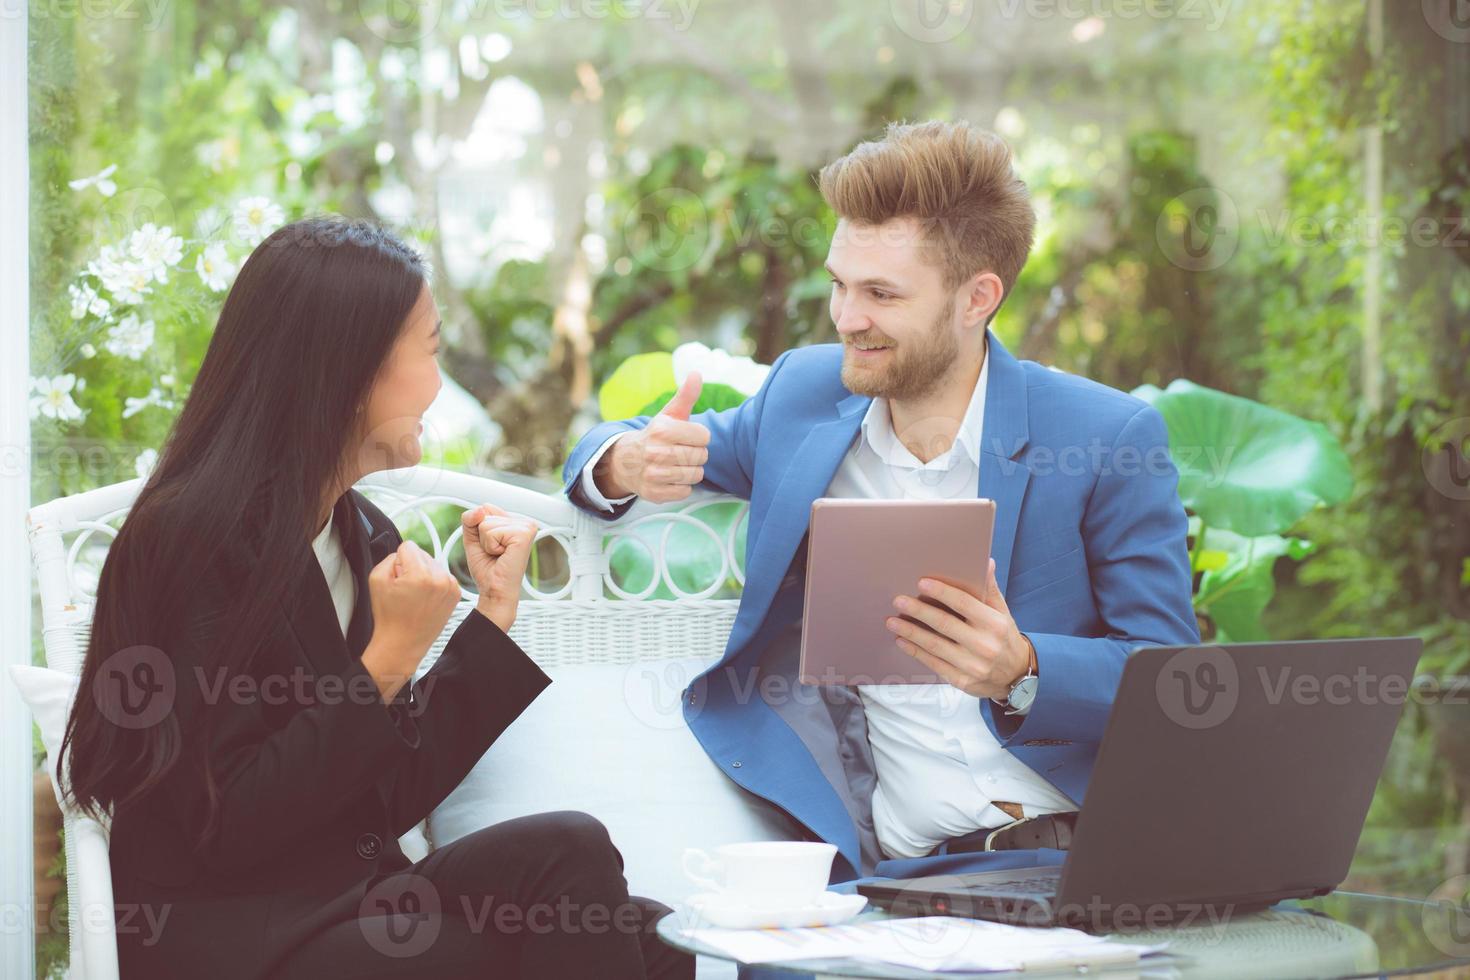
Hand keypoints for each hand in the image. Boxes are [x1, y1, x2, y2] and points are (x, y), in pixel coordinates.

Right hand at [362, 540, 461, 699]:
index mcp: (420, 574)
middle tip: (405, 590)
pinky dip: (433, 582)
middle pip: (422, 553)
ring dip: (423, 574)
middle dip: (411, 567)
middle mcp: (440, 578)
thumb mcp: (376, 578)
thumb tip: (405, 553)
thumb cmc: (388, 615)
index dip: (398, 561)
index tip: (397, 579)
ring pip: (432, 563)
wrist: (403, 644)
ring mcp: (451, 586)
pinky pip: (441, 574)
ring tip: (415, 596)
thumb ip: (390, 557)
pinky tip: (425, 599)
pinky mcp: (456, 593)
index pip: (408, 546)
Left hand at [461, 503, 537, 632]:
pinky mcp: (523, 534)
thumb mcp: (472, 538)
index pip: (485, 508)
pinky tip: (502, 555)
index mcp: (514, 521)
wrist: (494, 591)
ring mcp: (526, 527)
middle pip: (485, 513)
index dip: (479, 529)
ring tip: (499, 555)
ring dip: (486, 543)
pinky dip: (490, 546)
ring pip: (486, 523)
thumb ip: (470, 519)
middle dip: (482, 536)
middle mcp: (523, 521)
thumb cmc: (487, 569)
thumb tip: (480, 509)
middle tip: (495, 553)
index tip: (491, 546)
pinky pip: (491, 532)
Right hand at [594, 372, 710, 502]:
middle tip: (682, 452)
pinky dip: (682, 486)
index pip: (704, 436)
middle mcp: (655, 452)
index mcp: (661, 429)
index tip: (687, 437)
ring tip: (678, 464)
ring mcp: (653, 474)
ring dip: (691, 470)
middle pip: (701, 456)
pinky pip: (685, 491)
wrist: (625, 461)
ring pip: (695, 475)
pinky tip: (671, 478)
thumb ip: (686, 395)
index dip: (699, 437)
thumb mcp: (668, 414)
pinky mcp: (654, 493)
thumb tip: (696, 373)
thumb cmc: (655, 436)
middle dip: (696, 454)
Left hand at [885, 558, 1035, 700]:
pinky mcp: (961, 680)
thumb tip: (985, 562)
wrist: (1015, 676)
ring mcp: (973, 665)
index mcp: (994, 624)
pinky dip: (915, 651)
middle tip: (899, 600)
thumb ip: (990, 589)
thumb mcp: (1002, 613)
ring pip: (934, 645)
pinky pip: (933, 663)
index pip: (964, 603)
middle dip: (918, 611)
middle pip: (944, 624)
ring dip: (910, 632)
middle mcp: (984, 645)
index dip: (941, 592)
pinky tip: (902, 640)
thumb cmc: (1004, 638)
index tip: (921, 583)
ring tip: (892, 621)